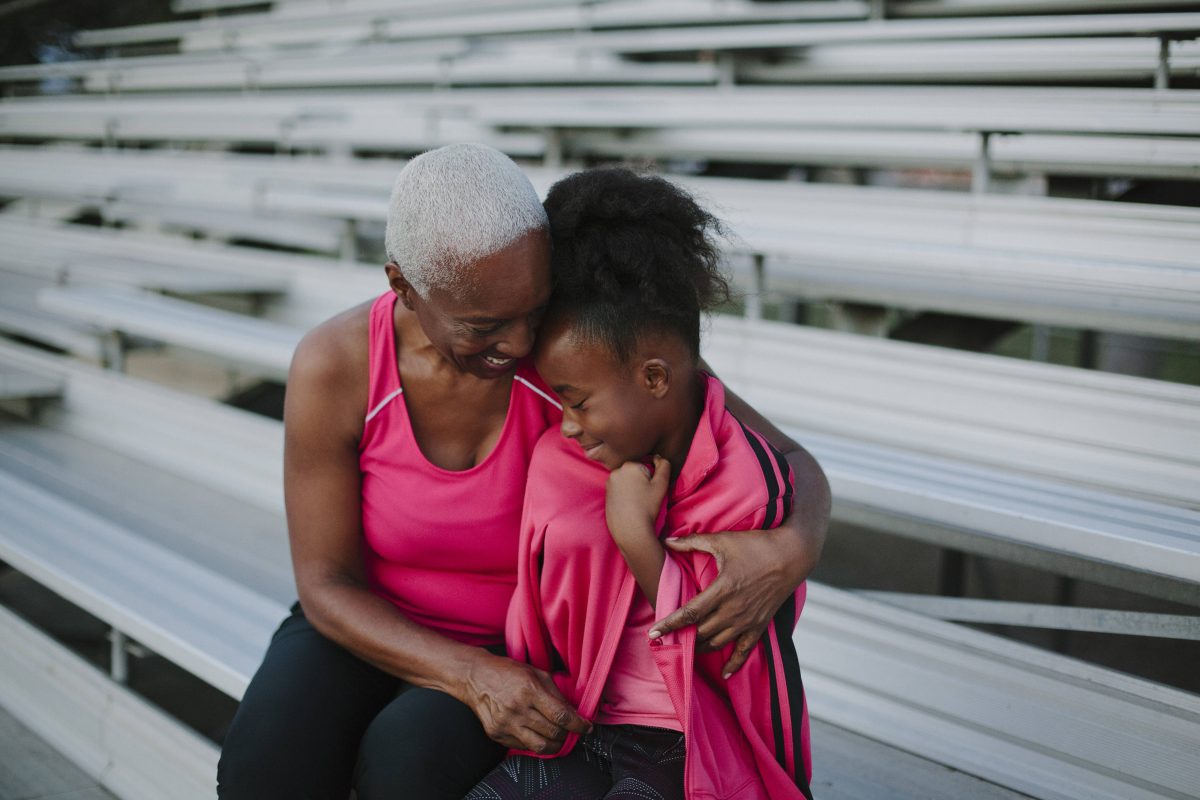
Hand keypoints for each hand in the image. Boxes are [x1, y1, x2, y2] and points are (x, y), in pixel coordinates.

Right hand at [463, 652, 590, 752]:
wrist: (475, 677)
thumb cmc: (507, 672)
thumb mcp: (536, 673)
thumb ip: (556, 693)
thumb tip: (573, 712)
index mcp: (529, 690)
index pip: (561, 715)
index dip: (578, 725)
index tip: (587, 727)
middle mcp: (517, 709)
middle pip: (553, 733)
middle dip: (568, 735)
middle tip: (572, 731)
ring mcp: (506, 724)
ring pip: (540, 746)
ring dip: (555, 745)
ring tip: (558, 738)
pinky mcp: (497, 734)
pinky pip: (523, 747)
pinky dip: (535, 744)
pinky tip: (538, 734)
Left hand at [605, 455, 669, 547]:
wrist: (631, 530)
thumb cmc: (648, 507)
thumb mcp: (662, 484)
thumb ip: (664, 466)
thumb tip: (658, 458)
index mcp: (629, 466)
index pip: (645, 466)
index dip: (651, 479)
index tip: (650, 491)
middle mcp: (616, 471)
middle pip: (634, 473)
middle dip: (641, 482)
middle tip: (644, 497)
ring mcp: (609, 484)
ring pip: (627, 482)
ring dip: (633, 489)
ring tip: (637, 503)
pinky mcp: (606, 495)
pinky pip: (619, 491)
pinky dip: (625, 496)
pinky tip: (629, 506)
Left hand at [648, 527, 799, 677]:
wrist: (792, 555)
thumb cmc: (756, 545)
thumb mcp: (723, 540)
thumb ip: (692, 542)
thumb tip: (667, 540)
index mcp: (722, 590)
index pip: (689, 613)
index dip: (669, 625)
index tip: (653, 634)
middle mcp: (733, 610)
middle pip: (701, 632)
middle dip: (682, 637)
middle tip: (665, 639)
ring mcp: (747, 620)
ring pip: (717, 643)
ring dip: (700, 647)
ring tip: (686, 647)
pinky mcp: (760, 625)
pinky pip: (745, 651)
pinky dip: (733, 664)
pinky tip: (724, 673)